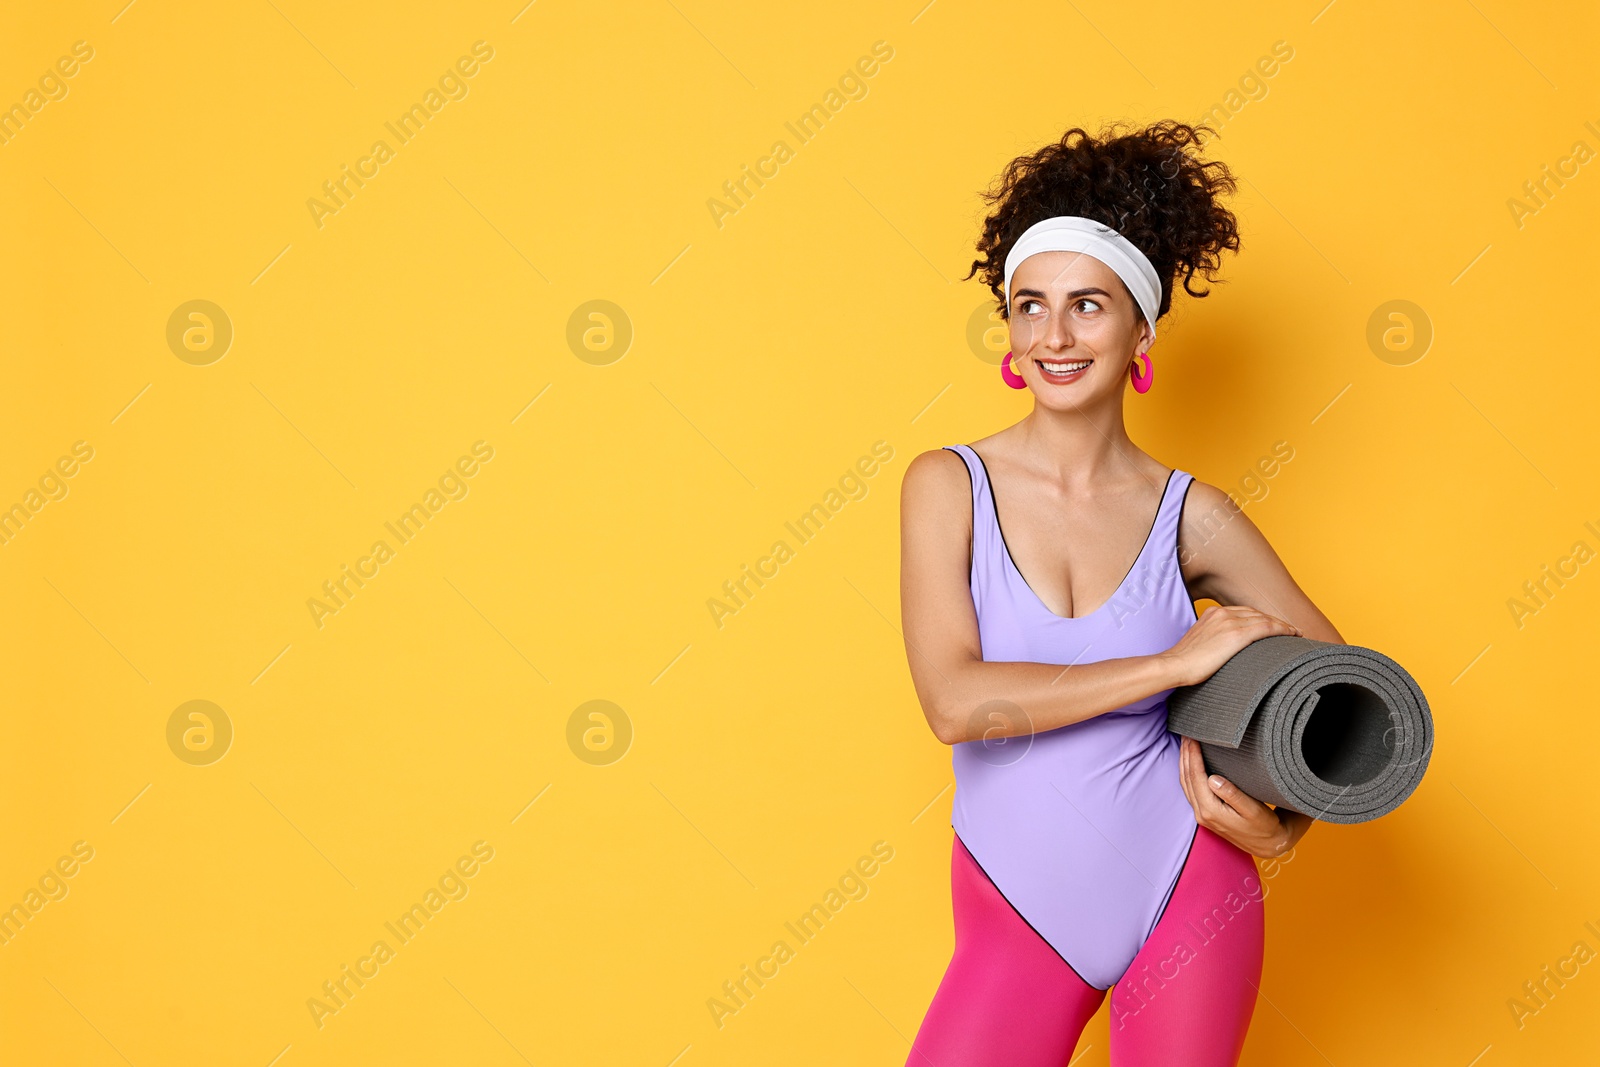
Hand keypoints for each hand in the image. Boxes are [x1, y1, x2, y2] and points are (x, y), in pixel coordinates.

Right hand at [1162, 604, 1300, 687]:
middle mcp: (1222, 613)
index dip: (1261, 618)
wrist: (1175, 665)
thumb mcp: (1199, 642)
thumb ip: (1213, 639)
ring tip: (1295, 632)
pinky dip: (1282, 629)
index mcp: (1212, 613)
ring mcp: (1230, 622)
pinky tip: (1292, 633)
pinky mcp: (1236, 634)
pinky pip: (1266, 627)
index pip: (1244, 612)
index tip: (1273, 626)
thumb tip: (1221, 650)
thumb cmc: (1185, 661)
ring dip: (1282, 625)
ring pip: (1264, 619)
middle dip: (1274, 620)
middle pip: (1256, 613)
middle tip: (1289, 629)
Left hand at [1177, 736, 1297, 858]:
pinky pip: (1190, 789)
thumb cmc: (1264, 826)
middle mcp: (1201, 813)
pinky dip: (1188, 773)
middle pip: (1187, 778)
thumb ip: (1232, 795)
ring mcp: (1201, 814)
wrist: (1267, 844)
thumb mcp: (1253, 810)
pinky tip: (1190, 762)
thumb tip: (1212, 779)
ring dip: (1184, 762)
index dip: (1193, 755)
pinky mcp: (1205, 814)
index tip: (1193, 738)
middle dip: (1186, 755)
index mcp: (1211, 811)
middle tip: (1186, 734)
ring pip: (1186, 783)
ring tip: (1185, 743)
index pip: (1196, 777)